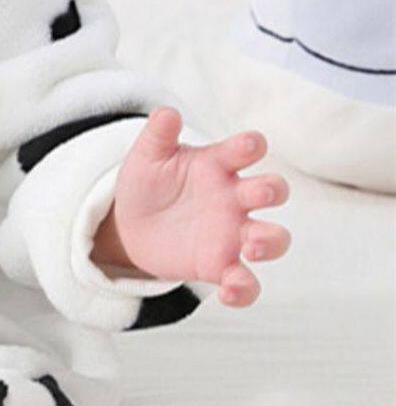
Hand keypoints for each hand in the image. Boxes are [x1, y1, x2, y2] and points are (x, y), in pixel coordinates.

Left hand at [109, 109, 291, 306]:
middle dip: (275, 190)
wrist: (130, 224)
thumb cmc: (147, 183)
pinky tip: (228, 292)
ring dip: (271, 242)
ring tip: (251, 247)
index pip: (247, 149)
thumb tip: (166, 113)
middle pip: (273, 190)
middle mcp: (235, 198)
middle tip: (261, 194)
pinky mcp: (219, 266)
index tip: (247, 148)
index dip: (251, 146)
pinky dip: (244, 290)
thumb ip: (157, 135)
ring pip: (273, 239)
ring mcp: (232, 233)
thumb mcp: (147, 157)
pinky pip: (245, 282)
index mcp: (219, 164)